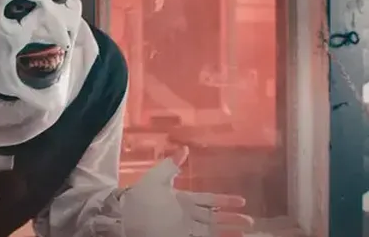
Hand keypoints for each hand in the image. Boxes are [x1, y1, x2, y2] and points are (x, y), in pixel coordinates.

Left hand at [119, 147, 253, 236]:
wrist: (126, 215)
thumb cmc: (141, 196)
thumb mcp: (157, 177)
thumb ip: (172, 164)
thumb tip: (185, 148)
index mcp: (183, 199)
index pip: (209, 200)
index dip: (225, 201)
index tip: (242, 201)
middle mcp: (187, 215)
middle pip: (215, 217)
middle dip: (232, 219)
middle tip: (251, 221)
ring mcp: (184, 228)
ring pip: (212, 230)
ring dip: (228, 231)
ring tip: (245, 233)